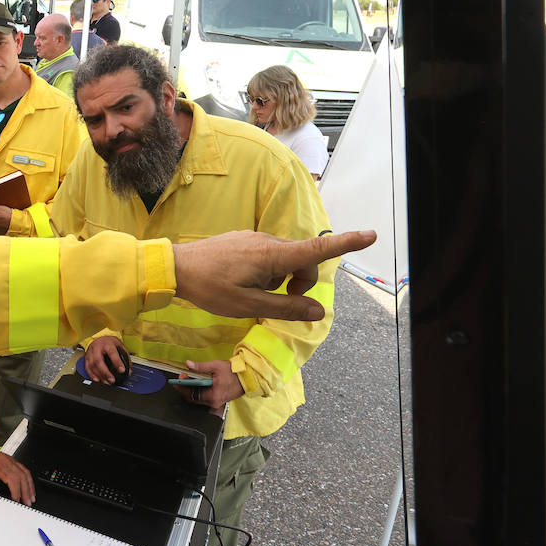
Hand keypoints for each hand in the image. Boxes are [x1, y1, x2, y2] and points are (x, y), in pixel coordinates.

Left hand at [0, 449, 34, 504]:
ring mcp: (10, 460)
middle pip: (21, 477)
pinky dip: (28, 479)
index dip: (16, 490)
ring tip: (31, 497)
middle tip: (27, 502)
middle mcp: (6, 461)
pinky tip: (29, 486)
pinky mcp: (12, 461)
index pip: (12, 478)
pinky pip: (24, 469)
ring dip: (29, 486)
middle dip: (26, 491)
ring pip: (25, 473)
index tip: (16, 500)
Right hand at [83, 336, 129, 383]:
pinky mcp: (87, 357)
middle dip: (105, 372)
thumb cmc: (109, 342)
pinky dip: (92, 375)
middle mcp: (97, 347)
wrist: (99, 337)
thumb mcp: (120, 346)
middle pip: (98, 360)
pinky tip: (97, 379)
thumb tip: (129, 370)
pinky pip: (87, 367)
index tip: (122, 370)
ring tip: (106, 382)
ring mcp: (90, 352)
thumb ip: (125, 357)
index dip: (117, 362)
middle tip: (112, 380)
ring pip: (92, 365)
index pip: (112, 352)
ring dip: (99, 375)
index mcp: (107, 343)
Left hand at [172, 230, 373, 320]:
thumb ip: (286, 307)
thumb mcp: (249, 305)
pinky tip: (243, 282)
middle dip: (302, 281)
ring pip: (285, 260)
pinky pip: (268, 255)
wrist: (175, 267)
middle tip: (280, 301)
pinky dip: (267, 272)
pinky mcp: (244, 240)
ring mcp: (255, 238)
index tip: (371, 234)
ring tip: (253, 292)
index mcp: (273, 255)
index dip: (346, 243)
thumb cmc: (210, 288)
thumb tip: (318, 311)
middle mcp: (268, 241)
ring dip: (281, 279)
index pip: (317, 249)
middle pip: (303, 259)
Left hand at [176, 360, 243, 414]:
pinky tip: (198, 383)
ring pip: (198, 399)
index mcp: (212, 396)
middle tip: (183, 377)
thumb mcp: (216, 366)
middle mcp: (213, 402)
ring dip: (192, 389)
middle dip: (186, 388)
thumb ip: (200, 367)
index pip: (192, 395)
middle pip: (193, 398)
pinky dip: (199, 391)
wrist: (247, 378)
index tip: (177, 380)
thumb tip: (188, 364)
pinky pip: (204, 398)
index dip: (182, 387)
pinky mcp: (218, 401)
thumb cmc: (233, 372)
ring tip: (189, 378)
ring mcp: (216, 403)